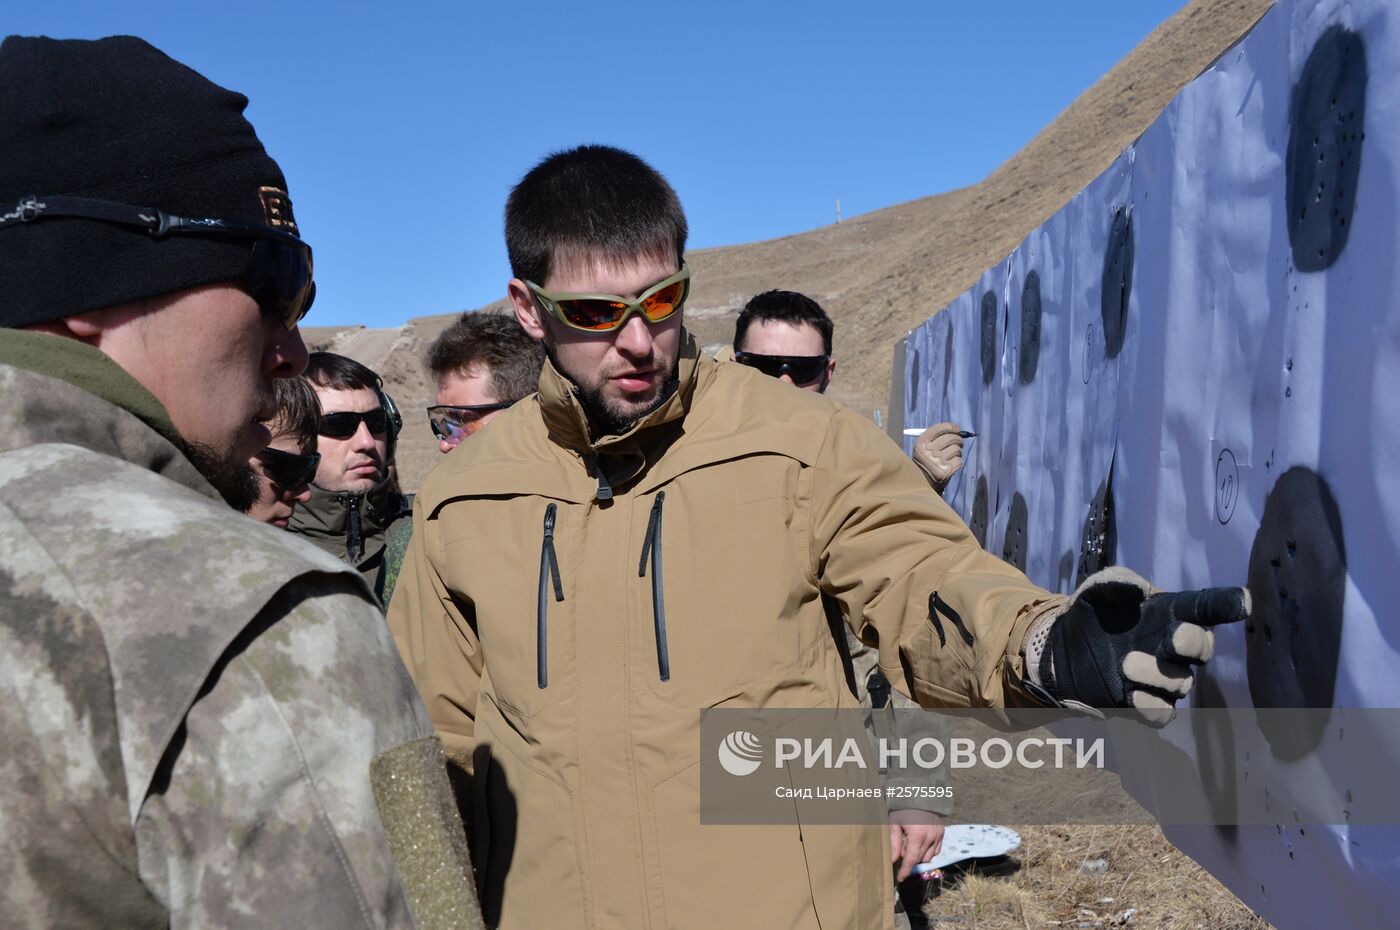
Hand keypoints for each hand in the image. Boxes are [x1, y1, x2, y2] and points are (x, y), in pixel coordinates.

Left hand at [889, 809, 944, 881]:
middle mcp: (931, 836)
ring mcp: (938, 834)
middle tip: (901, 853)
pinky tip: (920, 844)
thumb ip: (894, 844)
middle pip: (920, 859)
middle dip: (910, 861)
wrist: (918, 793)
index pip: (912, 860)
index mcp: (918, 835)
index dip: (905, 871)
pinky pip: (936, 849)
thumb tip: (893, 861)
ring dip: (919, 856)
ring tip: (910, 846)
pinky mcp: (942, 831)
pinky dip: (928, 851)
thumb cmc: (902, 808)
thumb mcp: (894, 824)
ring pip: (929, 856)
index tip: (900, 878)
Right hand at [912, 423, 965, 494]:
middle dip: (958, 439)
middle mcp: (928, 452)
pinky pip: (959, 460)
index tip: (957, 429)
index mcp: (921, 443)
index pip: (940, 428)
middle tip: (959, 442)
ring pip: (956, 449)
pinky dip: (957, 462)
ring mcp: (937, 462)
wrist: (923, 484)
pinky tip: (950, 465)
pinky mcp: (945, 471)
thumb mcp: (924, 449)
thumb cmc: (926, 462)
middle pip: (950, 438)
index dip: (951, 427)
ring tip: (951, 456)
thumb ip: (936, 438)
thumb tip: (956, 430)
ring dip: (957, 452)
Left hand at [1029, 567, 1248, 718]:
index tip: (1243, 601)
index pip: (1205, 607)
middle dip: (1194, 643)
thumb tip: (1141, 589)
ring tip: (1125, 664)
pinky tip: (1131, 695)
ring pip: (1181, 682)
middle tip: (1175, 638)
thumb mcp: (1097, 590)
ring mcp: (1162, 678)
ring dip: (1158, 675)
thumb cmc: (1090, 613)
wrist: (1060, 648)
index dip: (1225, 604)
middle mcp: (1173, 647)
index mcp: (1169, 613)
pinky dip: (1152, 706)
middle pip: (1202, 648)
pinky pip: (1162, 712)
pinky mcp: (1143, 704)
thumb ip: (1117, 581)